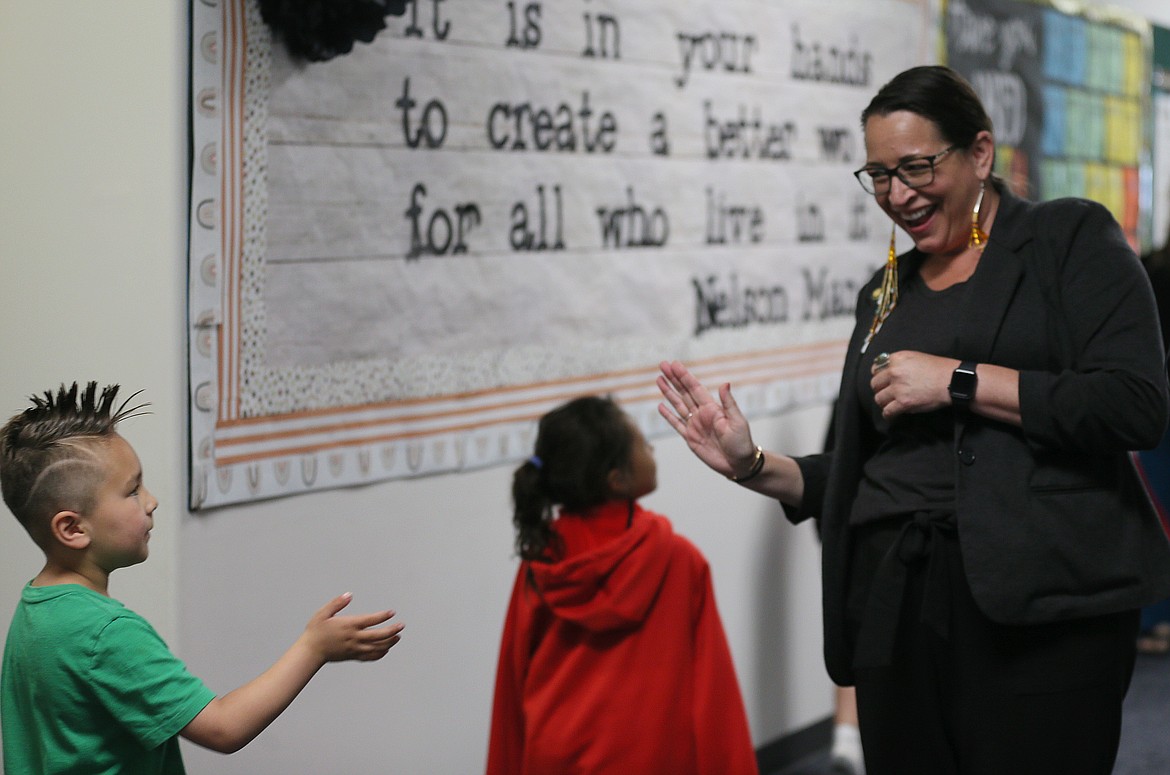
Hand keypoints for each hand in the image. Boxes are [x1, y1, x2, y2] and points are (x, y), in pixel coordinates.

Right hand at [303, 593, 403, 663]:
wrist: (310, 651)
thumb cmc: (315, 631)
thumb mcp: (323, 613)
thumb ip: (336, 604)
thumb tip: (349, 595)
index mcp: (348, 625)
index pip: (370, 620)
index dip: (382, 616)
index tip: (392, 612)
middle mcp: (354, 638)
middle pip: (378, 635)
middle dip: (392, 630)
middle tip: (401, 626)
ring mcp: (354, 648)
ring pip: (376, 647)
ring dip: (389, 642)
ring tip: (398, 637)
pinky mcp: (352, 656)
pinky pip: (369, 657)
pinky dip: (379, 654)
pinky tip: (386, 650)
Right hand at [657, 360, 757, 477]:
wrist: (739, 464)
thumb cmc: (742, 442)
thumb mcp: (737, 421)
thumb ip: (728, 403)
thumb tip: (725, 383)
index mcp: (712, 408)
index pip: (695, 388)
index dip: (684, 376)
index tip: (674, 364)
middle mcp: (701, 414)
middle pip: (684, 393)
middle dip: (673, 379)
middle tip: (663, 365)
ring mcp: (695, 425)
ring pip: (678, 405)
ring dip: (668, 393)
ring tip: (659, 379)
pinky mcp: (690, 438)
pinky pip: (676, 424)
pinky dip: (668, 415)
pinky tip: (661, 406)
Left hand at [870, 351, 952, 419]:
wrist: (952, 380)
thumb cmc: (938, 369)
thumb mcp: (916, 357)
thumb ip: (900, 362)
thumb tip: (889, 371)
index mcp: (897, 359)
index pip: (876, 368)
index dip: (879, 376)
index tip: (882, 381)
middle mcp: (894, 372)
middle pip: (875, 384)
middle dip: (879, 389)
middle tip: (886, 393)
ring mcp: (898, 388)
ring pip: (879, 398)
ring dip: (883, 402)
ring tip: (889, 403)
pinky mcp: (903, 402)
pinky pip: (887, 411)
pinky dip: (888, 414)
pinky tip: (891, 415)